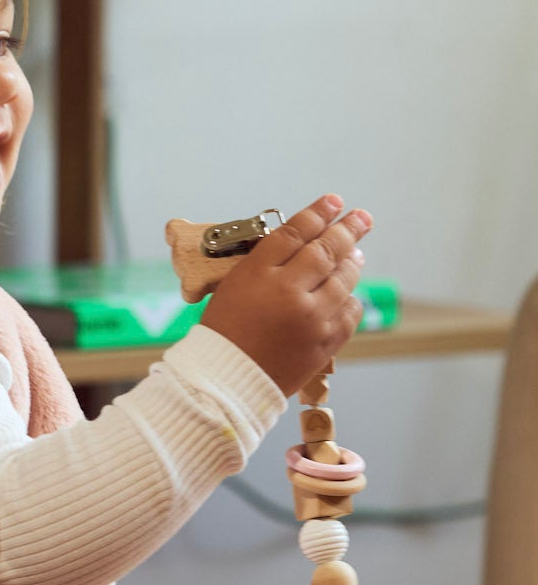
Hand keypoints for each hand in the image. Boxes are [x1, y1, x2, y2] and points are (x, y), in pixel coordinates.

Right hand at [199, 194, 369, 394]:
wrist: (226, 383)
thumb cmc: (223, 334)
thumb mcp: (232, 288)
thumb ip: (266, 265)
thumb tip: (304, 246)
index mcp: (258, 274)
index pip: (295, 232)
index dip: (318, 213)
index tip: (333, 201)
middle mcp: (288, 292)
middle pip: (326, 249)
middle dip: (347, 228)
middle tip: (361, 217)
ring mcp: (310, 318)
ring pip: (344, 279)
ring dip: (353, 261)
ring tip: (356, 251)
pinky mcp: (324, 343)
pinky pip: (349, 312)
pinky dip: (350, 298)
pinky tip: (348, 291)